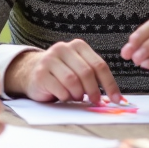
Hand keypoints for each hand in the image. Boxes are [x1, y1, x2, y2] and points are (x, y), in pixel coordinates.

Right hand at [5, 41, 123, 103]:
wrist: (31, 72)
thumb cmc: (61, 74)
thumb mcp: (79, 69)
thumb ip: (94, 77)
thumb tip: (115, 96)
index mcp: (78, 46)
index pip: (99, 65)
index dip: (110, 84)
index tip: (116, 99)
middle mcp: (63, 48)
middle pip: (86, 72)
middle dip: (94, 91)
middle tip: (96, 101)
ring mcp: (50, 59)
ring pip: (73, 80)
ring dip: (78, 94)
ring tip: (76, 96)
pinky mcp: (40, 73)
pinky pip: (60, 89)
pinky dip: (65, 97)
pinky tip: (63, 96)